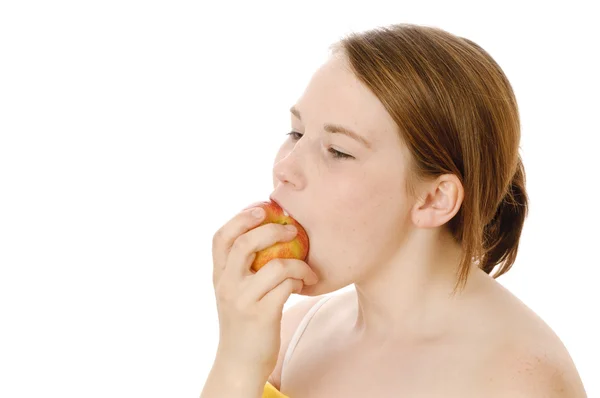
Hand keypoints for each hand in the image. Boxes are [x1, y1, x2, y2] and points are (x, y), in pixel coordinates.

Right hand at [211, 206, 318, 379]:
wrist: (239, 363)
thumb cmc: (243, 322)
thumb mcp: (233, 292)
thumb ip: (240, 268)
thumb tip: (267, 234)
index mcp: (218, 275)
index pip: (220, 236)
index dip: (240, 217)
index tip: (262, 208)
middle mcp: (226, 285)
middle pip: (244, 243)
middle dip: (272, 229)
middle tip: (292, 229)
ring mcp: (242, 300)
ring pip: (274, 265)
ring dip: (298, 262)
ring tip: (307, 269)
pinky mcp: (261, 315)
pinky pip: (287, 286)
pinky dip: (300, 280)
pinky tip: (304, 286)